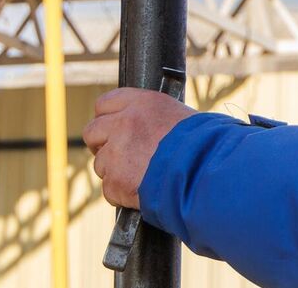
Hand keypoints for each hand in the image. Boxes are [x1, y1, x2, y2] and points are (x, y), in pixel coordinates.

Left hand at [83, 87, 196, 209]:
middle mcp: (124, 124)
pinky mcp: (115, 181)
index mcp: (142, 103)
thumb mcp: (180, 117)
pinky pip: (109, 189)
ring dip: (116, 171)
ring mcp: (116, 153)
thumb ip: (155, 118)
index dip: (107, 117)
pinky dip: (122, 193)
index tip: (111, 128)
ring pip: (101, 164)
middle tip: (117, 154)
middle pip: (93, 131)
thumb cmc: (204, 144)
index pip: (105, 103)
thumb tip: (146, 126)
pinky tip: (143, 191)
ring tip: (141, 176)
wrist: (204, 172)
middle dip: (101, 144)